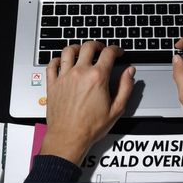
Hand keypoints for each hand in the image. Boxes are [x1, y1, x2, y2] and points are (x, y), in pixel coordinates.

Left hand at [40, 41, 134, 165]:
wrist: (69, 138)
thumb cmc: (91, 127)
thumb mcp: (117, 109)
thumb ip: (125, 87)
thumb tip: (130, 72)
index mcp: (97, 77)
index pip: (109, 53)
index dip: (116, 49)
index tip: (118, 52)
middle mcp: (80, 73)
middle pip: (88, 47)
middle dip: (98, 45)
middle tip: (102, 49)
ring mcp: (64, 77)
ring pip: (69, 51)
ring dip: (77, 47)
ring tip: (82, 51)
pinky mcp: (53, 84)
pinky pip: (52, 64)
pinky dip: (57, 59)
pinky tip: (62, 61)